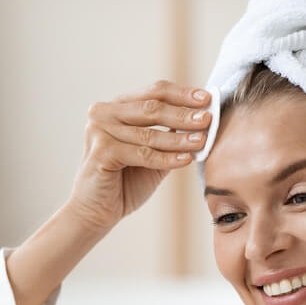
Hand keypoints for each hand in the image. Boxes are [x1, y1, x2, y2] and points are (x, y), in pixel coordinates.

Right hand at [65, 80, 210, 231]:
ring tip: (202, 141)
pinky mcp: (101, 151)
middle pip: (152, 108)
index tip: (207, 99)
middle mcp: (104, 112)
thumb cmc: (125, 182)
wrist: (97, 212)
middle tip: (208, 119)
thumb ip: (170, 135)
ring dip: (179, 138)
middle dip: (184, 114)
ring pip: (149, 134)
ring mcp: (100, 130)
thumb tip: (202, 119)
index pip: (154, 92)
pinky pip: (142, 154)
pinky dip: (166, 158)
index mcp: (117, 106)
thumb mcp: (152, 153)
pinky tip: (186, 159)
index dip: (183, 94)